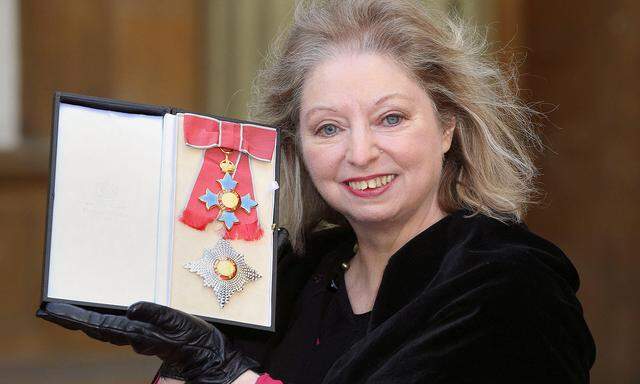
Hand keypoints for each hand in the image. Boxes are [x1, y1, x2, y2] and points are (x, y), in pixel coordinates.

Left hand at [36, 301, 258, 383]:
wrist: (210, 357)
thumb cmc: (197, 340)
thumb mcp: (180, 322)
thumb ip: (155, 313)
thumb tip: (130, 307)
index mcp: (137, 332)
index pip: (98, 324)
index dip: (74, 317)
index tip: (53, 312)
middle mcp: (133, 337)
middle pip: (95, 328)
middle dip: (72, 319)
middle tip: (50, 310)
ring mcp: (138, 338)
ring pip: (104, 329)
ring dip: (84, 321)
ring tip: (66, 312)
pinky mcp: (144, 337)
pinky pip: (116, 330)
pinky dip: (101, 323)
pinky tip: (98, 318)